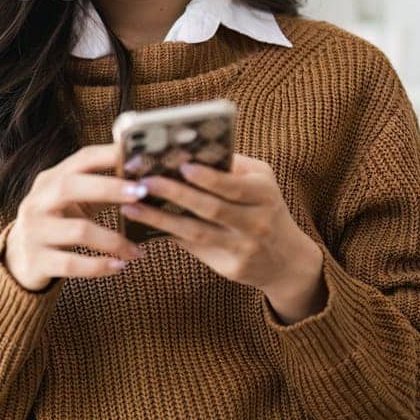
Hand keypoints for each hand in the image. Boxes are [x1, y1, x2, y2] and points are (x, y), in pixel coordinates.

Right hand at [3, 143, 149, 291]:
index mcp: (50, 180)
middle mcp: (38, 201)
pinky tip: (119, 266)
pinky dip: (99, 266)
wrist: (19, 258)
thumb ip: (101, 189)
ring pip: (78, 231)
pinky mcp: (36, 260)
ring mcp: (34, 231)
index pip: (80, 159)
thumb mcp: (72, 201)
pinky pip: (72, 264)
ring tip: (136, 250)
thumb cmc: (57, 223)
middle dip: (109, 187)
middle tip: (142, 193)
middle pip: (70, 186)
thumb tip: (144, 179)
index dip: (109, 156)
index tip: (139, 160)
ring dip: (114, 240)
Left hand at [117, 153, 328, 322]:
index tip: (180, 165)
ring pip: (196, 232)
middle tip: (145, 182)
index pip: (233, 185)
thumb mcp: (260, 182)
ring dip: (160, 219)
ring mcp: (244, 248)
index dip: (207, 176)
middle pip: (211, 208)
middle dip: (175, 194)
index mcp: (265, 194)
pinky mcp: (230, 267)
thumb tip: (186, 152)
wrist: (287, 259)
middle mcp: (257, 222)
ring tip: (132, 206)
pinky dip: (168, 235)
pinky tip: (144, 225)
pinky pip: (193, 248)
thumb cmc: (264, 207)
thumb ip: (231, 167)